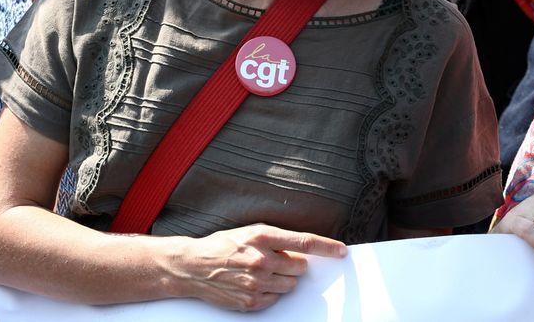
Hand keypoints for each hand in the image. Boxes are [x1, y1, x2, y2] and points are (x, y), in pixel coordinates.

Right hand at [174, 224, 346, 311]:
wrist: (192, 266)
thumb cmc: (222, 245)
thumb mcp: (248, 232)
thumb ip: (275, 240)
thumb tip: (303, 251)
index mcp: (261, 236)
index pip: (304, 242)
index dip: (326, 247)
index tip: (342, 251)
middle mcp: (260, 259)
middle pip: (300, 267)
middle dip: (294, 265)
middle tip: (276, 261)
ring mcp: (256, 282)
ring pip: (290, 285)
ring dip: (283, 279)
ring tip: (262, 272)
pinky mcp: (251, 301)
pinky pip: (276, 299)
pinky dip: (270, 292)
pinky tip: (253, 283)